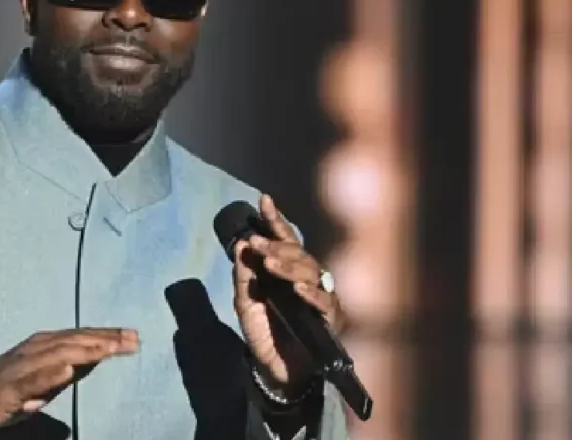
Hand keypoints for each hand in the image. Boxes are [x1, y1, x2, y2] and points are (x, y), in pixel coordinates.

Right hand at [0, 328, 138, 434]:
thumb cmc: (12, 387)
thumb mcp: (48, 376)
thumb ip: (71, 367)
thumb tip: (101, 357)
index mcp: (45, 344)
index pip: (81, 336)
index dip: (107, 334)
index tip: (134, 335)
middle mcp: (35, 349)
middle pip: (75, 341)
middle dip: (105, 339)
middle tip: (133, 339)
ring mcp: (22, 366)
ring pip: (58, 354)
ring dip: (86, 350)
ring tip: (110, 348)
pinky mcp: (10, 386)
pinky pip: (32, 378)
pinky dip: (51, 372)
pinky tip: (68, 369)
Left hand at [232, 195, 343, 394]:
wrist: (275, 370)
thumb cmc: (264, 332)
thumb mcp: (246, 302)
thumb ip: (244, 276)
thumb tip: (241, 245)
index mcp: (287, 271)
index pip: (284, 240)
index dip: (275, 221)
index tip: (263, 201)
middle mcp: (307, 279)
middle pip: (299, 253)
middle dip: (277, 245)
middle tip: (256, 243)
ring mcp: (320, 297)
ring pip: (311, 272)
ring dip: (290, 265)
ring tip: (270, 262)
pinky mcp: (329, 320)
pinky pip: (324, 302)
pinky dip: (311, 294)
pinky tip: (297, 289)